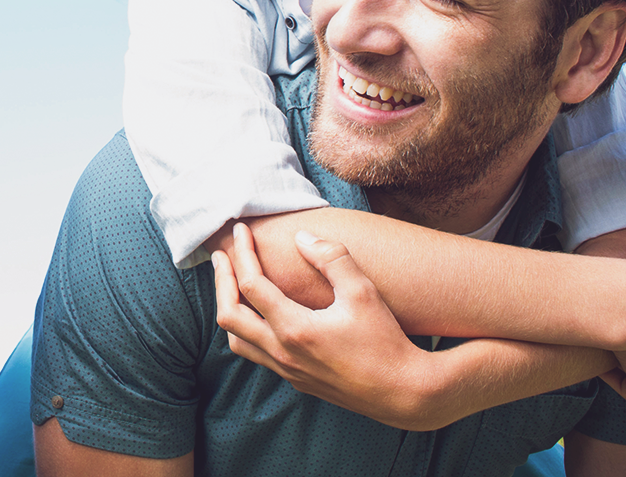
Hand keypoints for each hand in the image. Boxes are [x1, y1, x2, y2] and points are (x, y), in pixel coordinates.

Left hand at [214, 223, 443, 429]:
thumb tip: (302, 236)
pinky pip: (256, 354)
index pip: (251, 284)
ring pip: (237, 340)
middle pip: (229, 314)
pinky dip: (246, 329)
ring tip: (231, 283)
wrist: (404, 393)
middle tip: (221, 255)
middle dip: (221, 280)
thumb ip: (331, 258)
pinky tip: (259, 315)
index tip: (241, 231)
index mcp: (294, 328)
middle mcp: (283, 352)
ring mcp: (287, 370)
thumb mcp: (363, 292)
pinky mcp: (296, 380)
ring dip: (229, 308)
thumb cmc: (386, 342)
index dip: (242, 253)